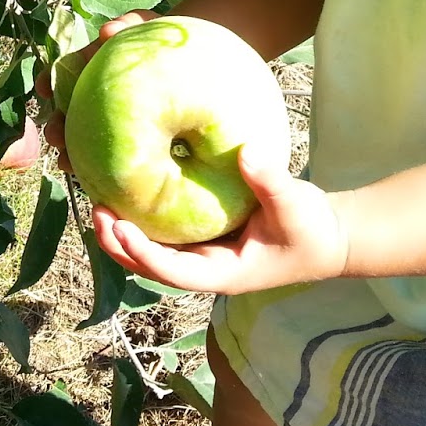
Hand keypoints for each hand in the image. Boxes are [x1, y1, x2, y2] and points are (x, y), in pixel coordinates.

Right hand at [38, 10, 159, 173]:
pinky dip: (103, 169)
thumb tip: (108, 32)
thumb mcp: (147, 26)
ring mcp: (108, 121)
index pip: (61, 76)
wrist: (191, 61)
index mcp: (90, 69)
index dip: (48, 82)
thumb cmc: (161, 41)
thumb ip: (130, 23)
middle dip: (58, 127)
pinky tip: (98, 183)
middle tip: (56, 136)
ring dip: (73, 153)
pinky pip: (111, 159)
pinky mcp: (126, 143)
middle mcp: (92, 97)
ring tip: (69, 163)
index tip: (43, 89)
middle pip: (68, 115)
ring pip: (85, 141)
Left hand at [91, 142, 350, 294]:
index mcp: (224, 274)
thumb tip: (246, 151)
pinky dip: (144, 215)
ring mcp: (203, 255)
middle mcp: (206, 268)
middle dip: (120, 244)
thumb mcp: (295, 205)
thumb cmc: (312, 228)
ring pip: (152, 250)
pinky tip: (129, 188)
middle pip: (150, 266)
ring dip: (124, 232)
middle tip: (97, 211)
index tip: (119, 230)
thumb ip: (271, 181)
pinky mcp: (204, 237)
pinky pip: (166, 231)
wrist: (329, 237)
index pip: (173, 272)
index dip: (143, 254)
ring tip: (100, 201)